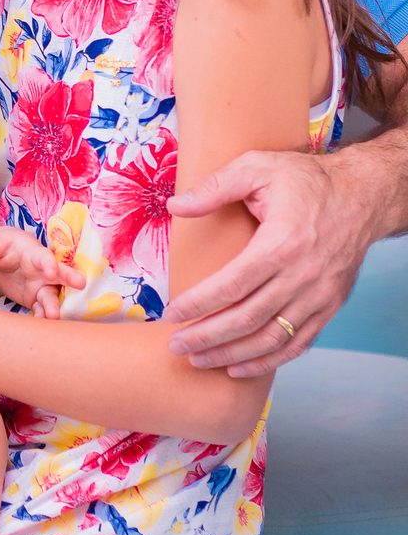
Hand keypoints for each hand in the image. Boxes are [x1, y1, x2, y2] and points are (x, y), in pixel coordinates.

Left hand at [0, 227, 85, 317]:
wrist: (6, 259)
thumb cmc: (6, 247)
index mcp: (36, 254)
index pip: (45, 258)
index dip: (50, 264)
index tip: (51, 272)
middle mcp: (44, 271)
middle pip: (60, 276)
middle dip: (70, 280)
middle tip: (81, 284)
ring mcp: (42, 287)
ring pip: (51, 297)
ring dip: (53, 306)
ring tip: (54, 317)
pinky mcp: (35, 300)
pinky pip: (40, 310)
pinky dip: (41, 318)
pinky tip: (41, 327)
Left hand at [165, 148, 373, 375]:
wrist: (362, 196)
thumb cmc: (306, 181)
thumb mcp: (258, 167)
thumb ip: (215, 186)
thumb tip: (175, 206)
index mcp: (281, 243)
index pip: (233, 284)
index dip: (200, 303)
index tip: (171, 314)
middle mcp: (303, 276)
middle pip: (248, 318)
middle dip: (207, 336)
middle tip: (176, 345)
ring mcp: (319, 295)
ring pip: (271, 338)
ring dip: (232, 354)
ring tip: (199, 360)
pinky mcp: (330, 306)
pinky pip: (298, 343)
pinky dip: (268, 360)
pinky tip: (238, 366)